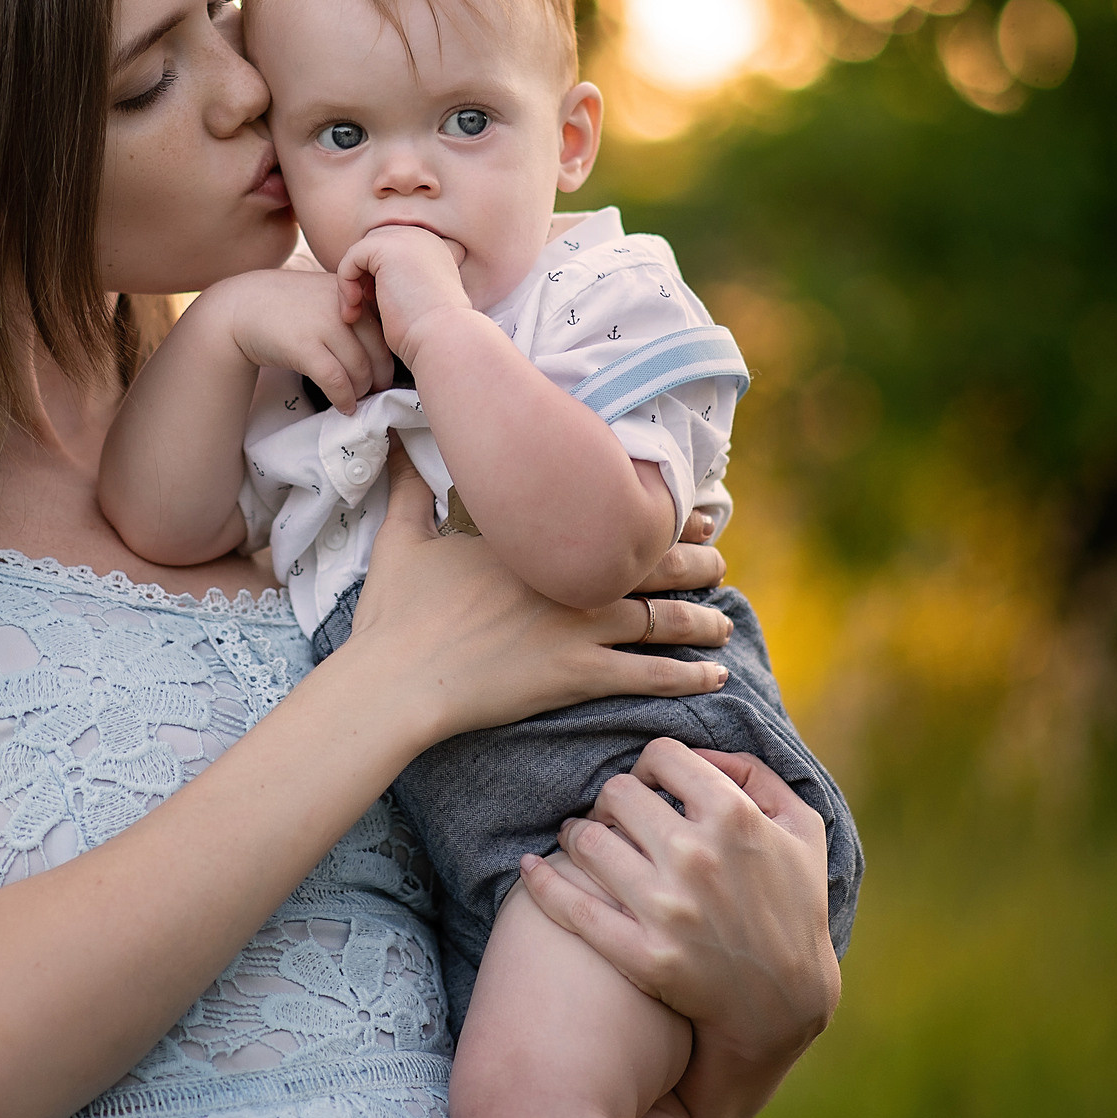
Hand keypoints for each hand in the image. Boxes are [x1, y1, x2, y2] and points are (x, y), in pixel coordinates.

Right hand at [199, 268, 391, 412]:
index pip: (384, 331)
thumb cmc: (286, 306)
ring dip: (361, 392)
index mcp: (351, 293)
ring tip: (356, 399)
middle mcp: (341, 306)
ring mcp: (323, 325)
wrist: (241, 307)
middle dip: (379, 379)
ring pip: (359, 369)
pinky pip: (335, 379)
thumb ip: (353, 311)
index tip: (383, 374)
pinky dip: (344, 397)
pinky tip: (343, 405)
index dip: (388, 359)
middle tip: (374, 392)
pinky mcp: (304, 346)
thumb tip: (382, 350)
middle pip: (377, 353)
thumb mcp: (324, 295)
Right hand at [326, 443, 734, 741]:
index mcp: (534, 541)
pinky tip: (717, 677)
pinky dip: (688, 676)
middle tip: (719, 560)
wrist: (397, 678)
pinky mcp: (577, 674)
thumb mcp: (399, 538)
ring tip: (725, 623)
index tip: (687, 514)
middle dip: (694, 562)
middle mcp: (567, 578)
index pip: (611, 519)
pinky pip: (649, 675)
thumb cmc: (395, 612)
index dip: (656, 516)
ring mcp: (577, 627)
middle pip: (651, 565)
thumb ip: (407, 488)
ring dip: (701, 620)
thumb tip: (391, 439)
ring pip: (661, 619)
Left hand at [335, 226, 469, 357]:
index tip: (374, 310)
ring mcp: (407, 237)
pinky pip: (352, 258)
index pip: (389, 252)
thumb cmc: (428, 334)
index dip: (374, 279)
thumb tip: (365, 281)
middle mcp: (423, 237)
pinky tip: (354, 310)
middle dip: (360, 278)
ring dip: (350, 284)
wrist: (443, 338)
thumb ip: (396, 283)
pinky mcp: (388, 246)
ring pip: (360, 253)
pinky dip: (345, 284)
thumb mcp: (414, 302)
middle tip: (358, 313)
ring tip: (354, 315)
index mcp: (433, 248)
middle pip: (373, 248)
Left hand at [518, 740, 840, 1117]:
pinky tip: (529, 869)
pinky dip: (541, 882)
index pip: (661, 756)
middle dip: (613, 801)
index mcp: (734, 817)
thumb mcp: (802, 828)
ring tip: (582, 842)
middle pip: (617, 793)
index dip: (651, 766)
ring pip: (587, 840)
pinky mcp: (643, 955)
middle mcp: (697, 856)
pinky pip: (572, 908)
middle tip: (614, 818)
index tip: (651, 786)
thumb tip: (701, 752)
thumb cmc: (793, 905)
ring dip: (578, 835)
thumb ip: (756, 774)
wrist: (784, 1002)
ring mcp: (667, 909)